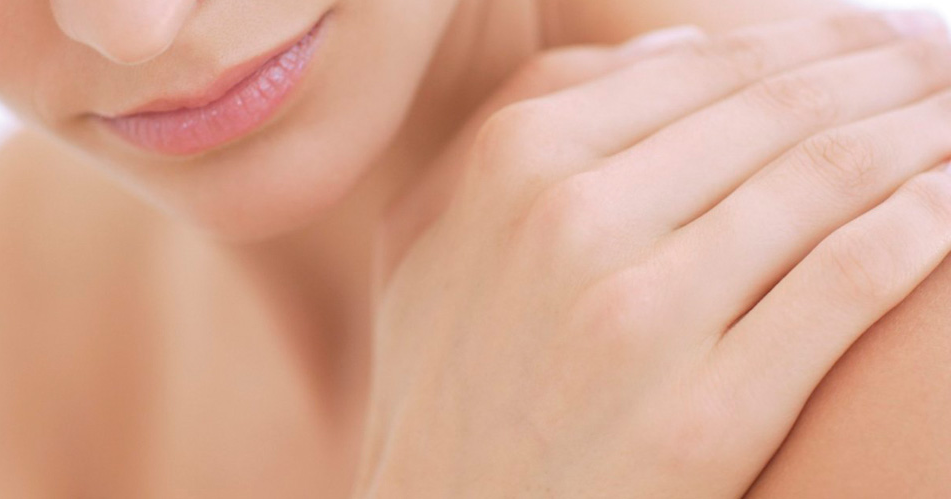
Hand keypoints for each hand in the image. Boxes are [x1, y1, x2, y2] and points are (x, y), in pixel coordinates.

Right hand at [358, 11, 950, 497]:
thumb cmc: (445, 378)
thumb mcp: (430, 232)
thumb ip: (525, 117)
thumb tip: (675, 46)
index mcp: (514, 163)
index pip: (705, 66)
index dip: (813, 39)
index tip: (873, 37)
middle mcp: (573, 223)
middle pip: (781, 110)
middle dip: (890, 70)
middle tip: (946, 59)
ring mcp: (642, 319)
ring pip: (831, 179)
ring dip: (929, 132)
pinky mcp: (710, 416)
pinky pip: (850, 283)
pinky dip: (930, 224)